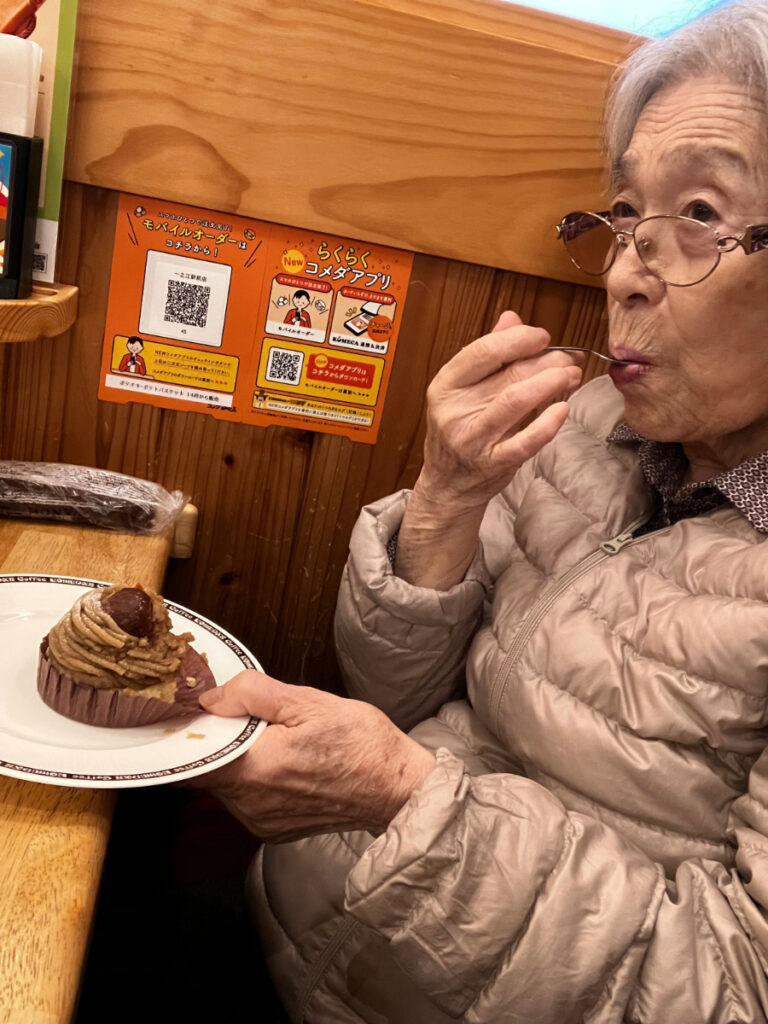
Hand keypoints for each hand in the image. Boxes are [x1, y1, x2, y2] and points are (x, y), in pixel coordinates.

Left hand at [196, 671, 435, 842]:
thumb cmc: (362, 745)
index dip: (185, 735)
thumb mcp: (311, 703)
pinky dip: (252, 779)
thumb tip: (215, 696)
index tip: (192, 714)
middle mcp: (251, 803)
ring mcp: (262, 821)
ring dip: (235, 761)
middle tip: (237, 717)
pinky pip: (246, 800)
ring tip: (266, 738)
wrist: (398, 788)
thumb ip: (255, 695)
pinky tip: (279, 761)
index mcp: (256, 769)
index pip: (188, 761)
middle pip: (204, 773)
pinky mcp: (274, 830)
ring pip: (224, 786)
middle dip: (214, 743)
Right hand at [416, 310, 582, 513]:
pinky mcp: (493, 462)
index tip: (543, 337)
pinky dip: (548, 423)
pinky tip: (563, 408)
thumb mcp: (463, 389)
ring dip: (552, 382)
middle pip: (508, 373)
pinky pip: (526, 440)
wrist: (448, 485)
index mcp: (446, 385)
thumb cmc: (460, 430)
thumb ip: (488, 353)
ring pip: (517, 400)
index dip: (519, 339)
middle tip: (568, 358)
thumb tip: (512, 318)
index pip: (484, 351)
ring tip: (572, 375)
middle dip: (547, 361)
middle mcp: (455, 410)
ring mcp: (473, 438)